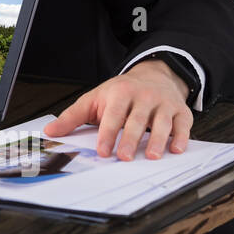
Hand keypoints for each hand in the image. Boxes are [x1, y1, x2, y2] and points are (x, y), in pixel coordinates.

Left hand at [43, 59, 192, 159]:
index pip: (113, 115)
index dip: (107, 133)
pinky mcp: (180, 111)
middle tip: (124, 157)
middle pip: (136, 120)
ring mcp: (163, 103)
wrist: (154, 75)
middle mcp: (143, 97)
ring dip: (157, 139)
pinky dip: (181, 137)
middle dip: (130, 139)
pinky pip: (182, 124)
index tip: (102, 151)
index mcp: (120, 93)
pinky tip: (176, 149)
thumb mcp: (94, 99)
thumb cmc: (120, 92)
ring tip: (152, 156)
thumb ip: (72, 116)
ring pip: (161, 122)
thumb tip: (50, 132)